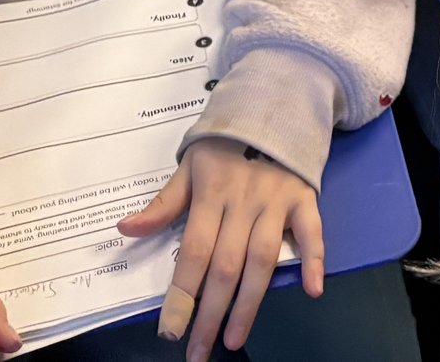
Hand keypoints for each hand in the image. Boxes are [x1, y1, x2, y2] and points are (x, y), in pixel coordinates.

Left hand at [119, 137, 321, 360]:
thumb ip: (163, 202)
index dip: (182, 293)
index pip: (193, 252)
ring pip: (263, 258)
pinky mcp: (306, 197)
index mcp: (211, 192)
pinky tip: (311, 291)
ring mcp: (277, 200)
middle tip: (199, 351)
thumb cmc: (226, 142)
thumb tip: (125, 228)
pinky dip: (314, 260)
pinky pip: (313, 232)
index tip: (171, 330)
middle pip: (226, 264)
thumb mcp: (189, 164)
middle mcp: (244, 200)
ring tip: (234, 338)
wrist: (275, 102)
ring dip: (250, 302)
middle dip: (210, 312)